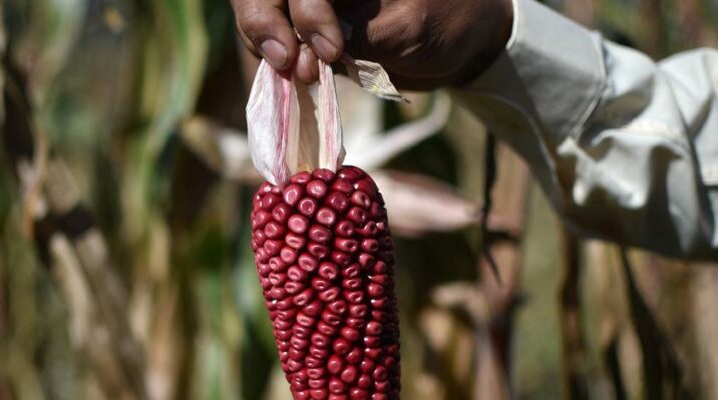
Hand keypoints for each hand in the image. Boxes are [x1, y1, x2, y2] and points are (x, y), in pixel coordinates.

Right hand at [229, 0, 513, 89]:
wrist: (459, 42)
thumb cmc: (448, 22)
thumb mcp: (410, 27)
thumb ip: (361, 33)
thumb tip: (312, 50)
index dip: (306, 9)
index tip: (329, 50)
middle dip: (265, 20)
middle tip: (287, 63)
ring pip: (258, 5)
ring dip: (264, 40)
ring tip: (299, 74)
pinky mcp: (304, 20)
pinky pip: (269, 32)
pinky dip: (271, 54)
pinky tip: (292, 74)